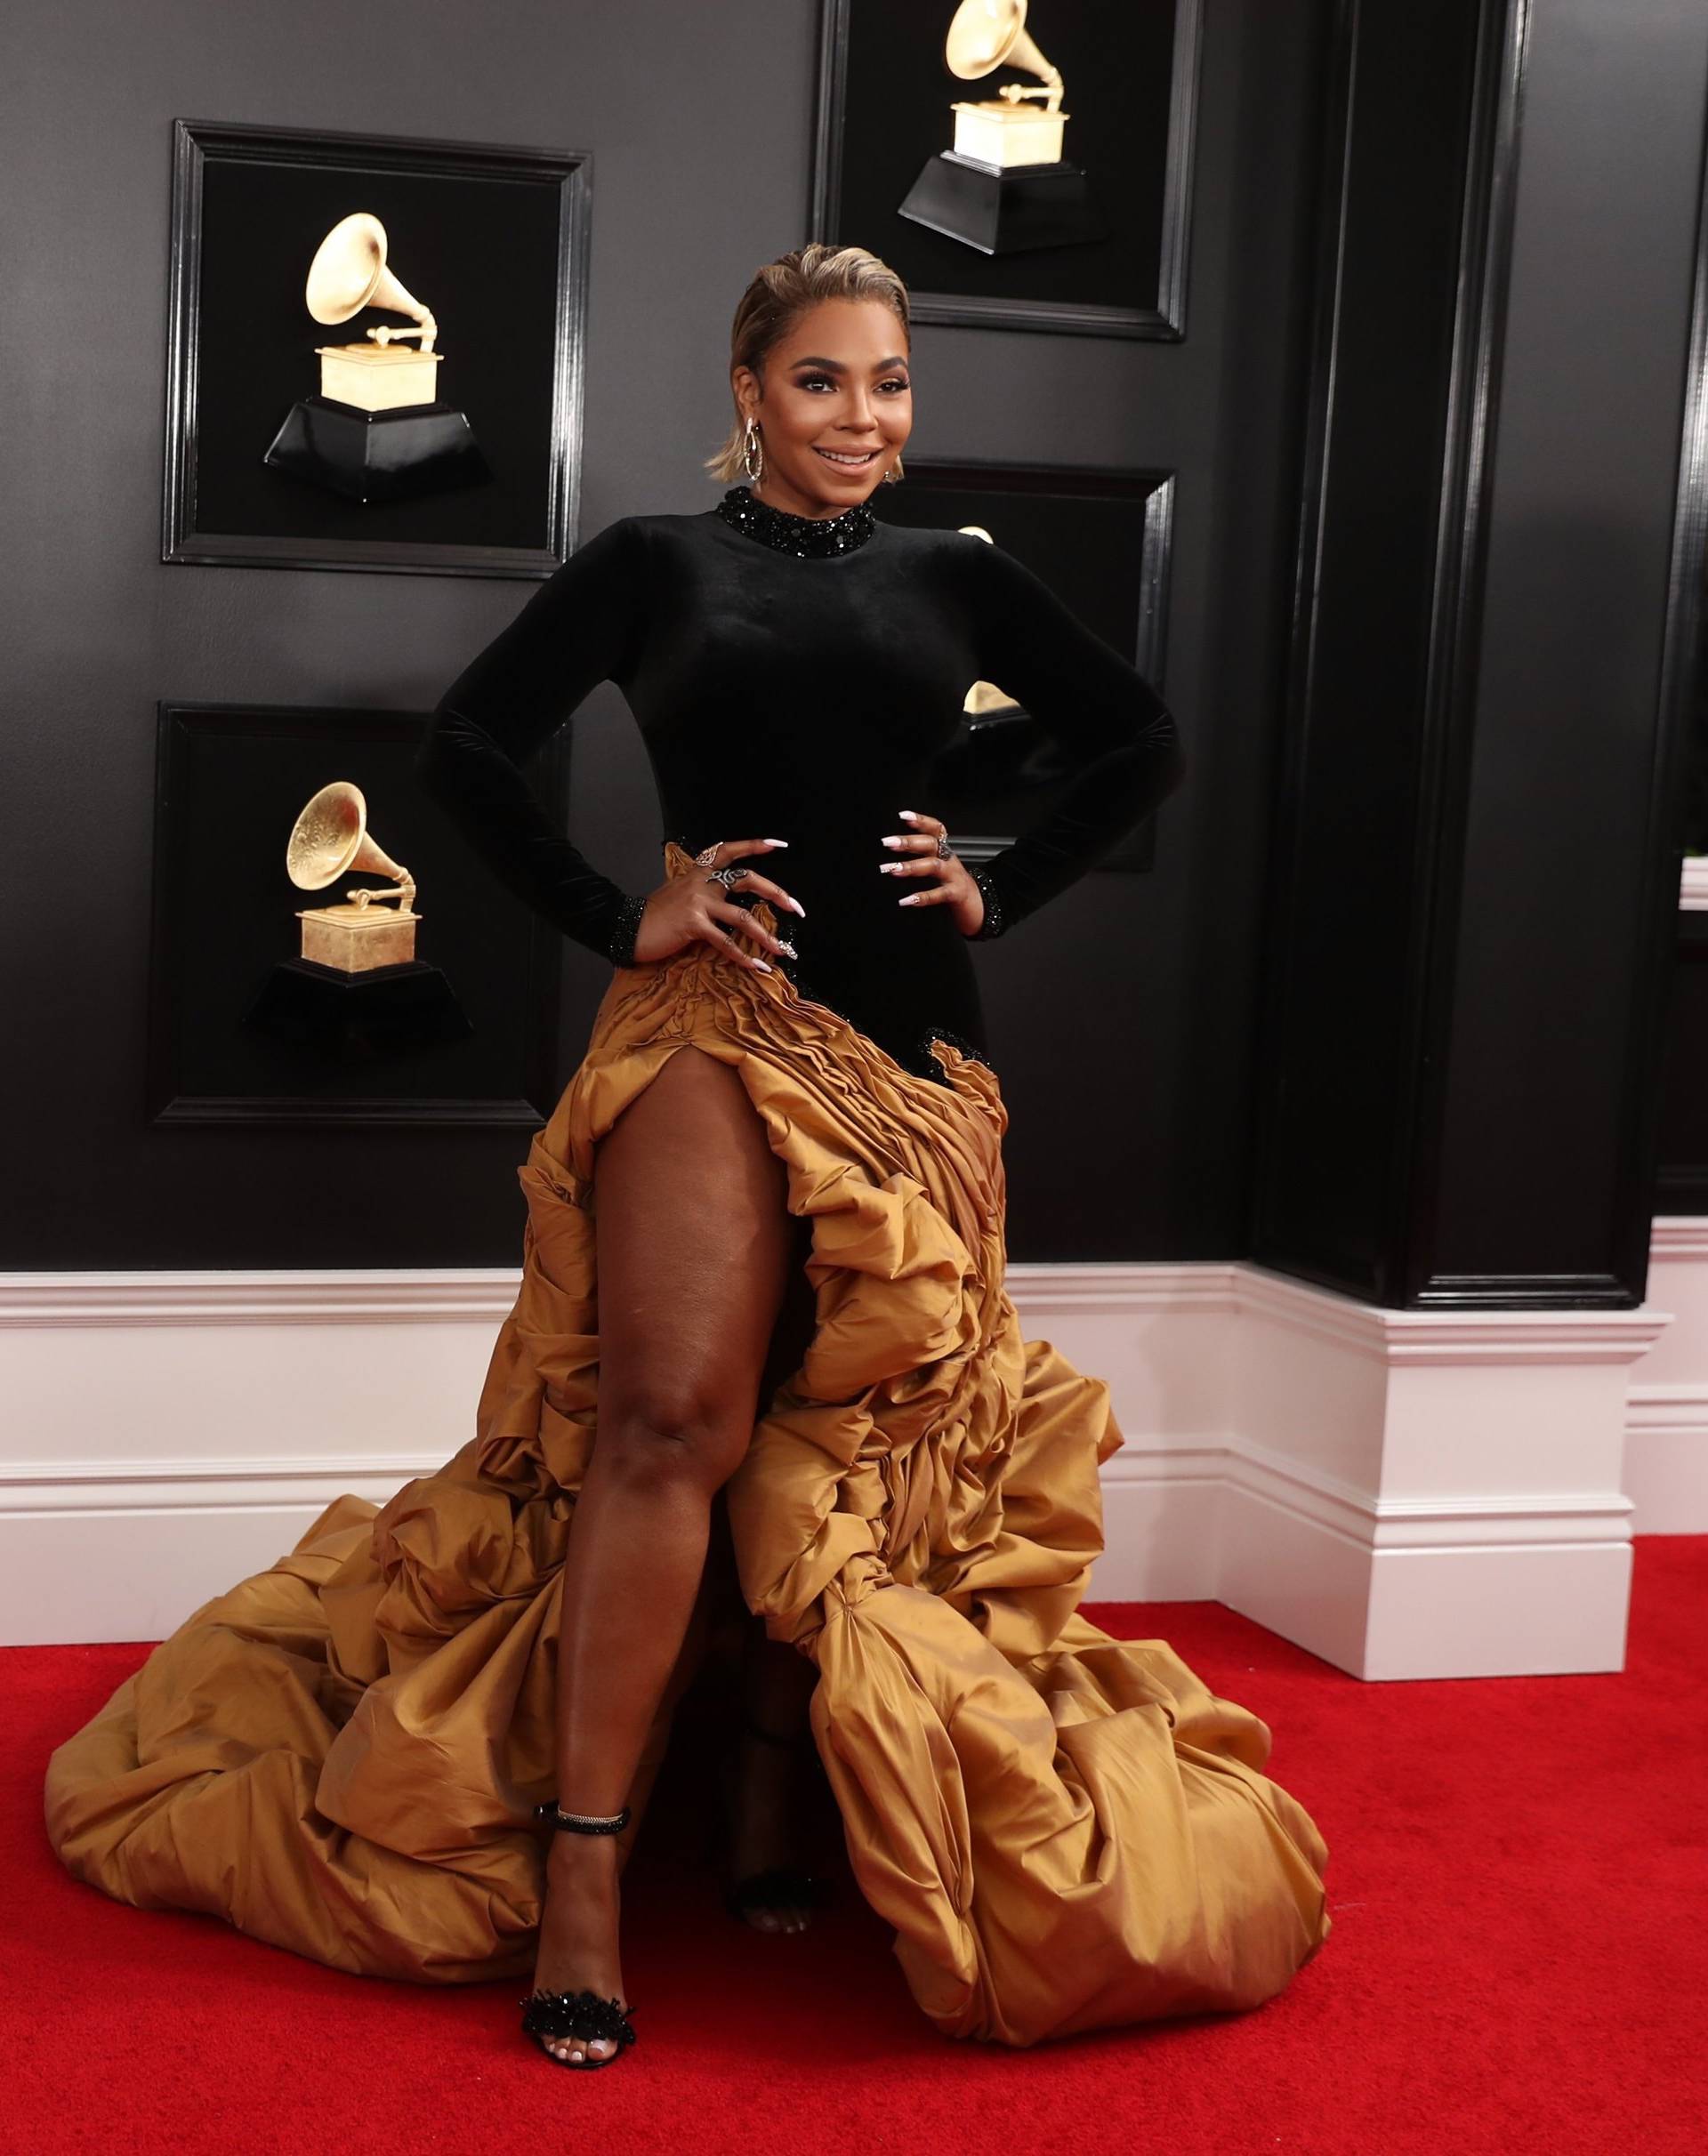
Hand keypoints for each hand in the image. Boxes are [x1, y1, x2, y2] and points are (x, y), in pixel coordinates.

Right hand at [630, 836, 804, 972]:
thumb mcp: (679, 893)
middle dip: (776, 893)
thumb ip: (702, 891)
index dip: (754, 845)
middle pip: (747, 879)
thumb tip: (726, 901)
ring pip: (742, 917)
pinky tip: (756, 967)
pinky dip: (742, 956)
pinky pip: (725, 941)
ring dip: (765, 936)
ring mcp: (698, 902)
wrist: (627, 927)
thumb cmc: (654, 915)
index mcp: (698, 872)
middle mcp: (701, 882)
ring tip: (782, 950)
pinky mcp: (693, 925)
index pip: (729, 851)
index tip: (778, 845)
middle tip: (796, 908)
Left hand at [878, 809, 985, 936]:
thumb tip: (892, 862)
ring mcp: (954, 876)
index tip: (903, 816)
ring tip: (892, 869)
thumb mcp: (939, 869)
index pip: (936, 829)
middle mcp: (949, 860)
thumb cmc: (953, 887)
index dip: (922, 821)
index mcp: (944, 851)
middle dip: (908, 842)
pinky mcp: (957, 894)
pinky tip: (906, 900)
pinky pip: (940, 894)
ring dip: (911, 866)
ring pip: (934, 866)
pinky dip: (923, 897)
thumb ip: (921, 861)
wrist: (979, 906)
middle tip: (888, 843)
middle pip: (931, 844)